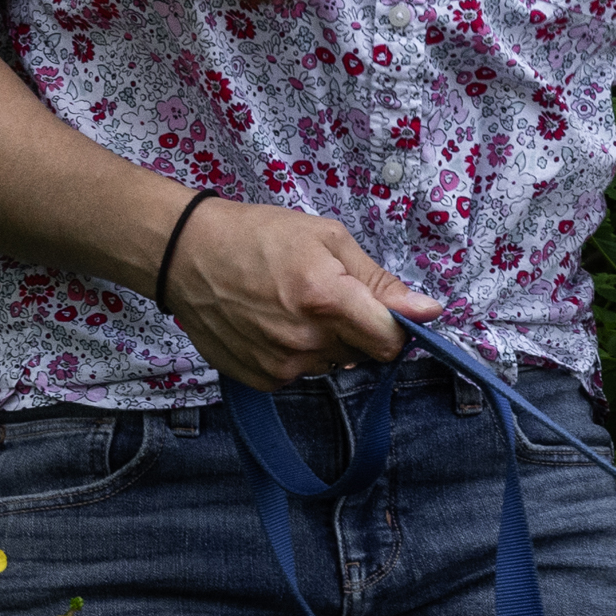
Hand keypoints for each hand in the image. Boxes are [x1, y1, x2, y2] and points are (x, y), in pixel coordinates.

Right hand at [159, 192, 439, 390]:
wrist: (186, 255)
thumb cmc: (258, 236)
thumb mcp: (326, 238)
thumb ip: (379, 281)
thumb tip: (429, 311)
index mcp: (327, 298)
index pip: (390, 341)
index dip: (396, 326)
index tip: (385, 311)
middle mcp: (306, 340)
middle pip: (363, 352)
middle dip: (357, 328)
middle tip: (326, 296)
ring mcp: (281, 364)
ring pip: (332, 364)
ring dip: (326, 341)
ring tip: (292, 306)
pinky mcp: (261, 379)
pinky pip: (300, 373)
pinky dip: (296, 353)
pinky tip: (272, 323)